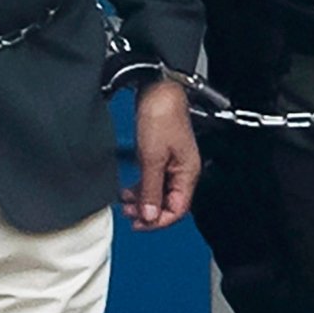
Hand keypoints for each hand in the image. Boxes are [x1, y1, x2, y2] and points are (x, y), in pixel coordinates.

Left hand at [120, 79, 198, 230]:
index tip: (138, 225)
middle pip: (168, 203)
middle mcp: (182, 170)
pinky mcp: (161, 154)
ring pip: (158, 192)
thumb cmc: (161, 115)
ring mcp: (171, 162)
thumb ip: (151, 189)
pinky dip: (141, 187)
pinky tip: (129, 190)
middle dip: (148, 212)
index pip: (177, 209)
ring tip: (125, 204)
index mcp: (188, 173)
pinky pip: (153, 179)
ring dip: (143, 200)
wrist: (156, 88)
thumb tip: (150, 216)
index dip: (158, 221)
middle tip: (128, 215)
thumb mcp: (152, 157)